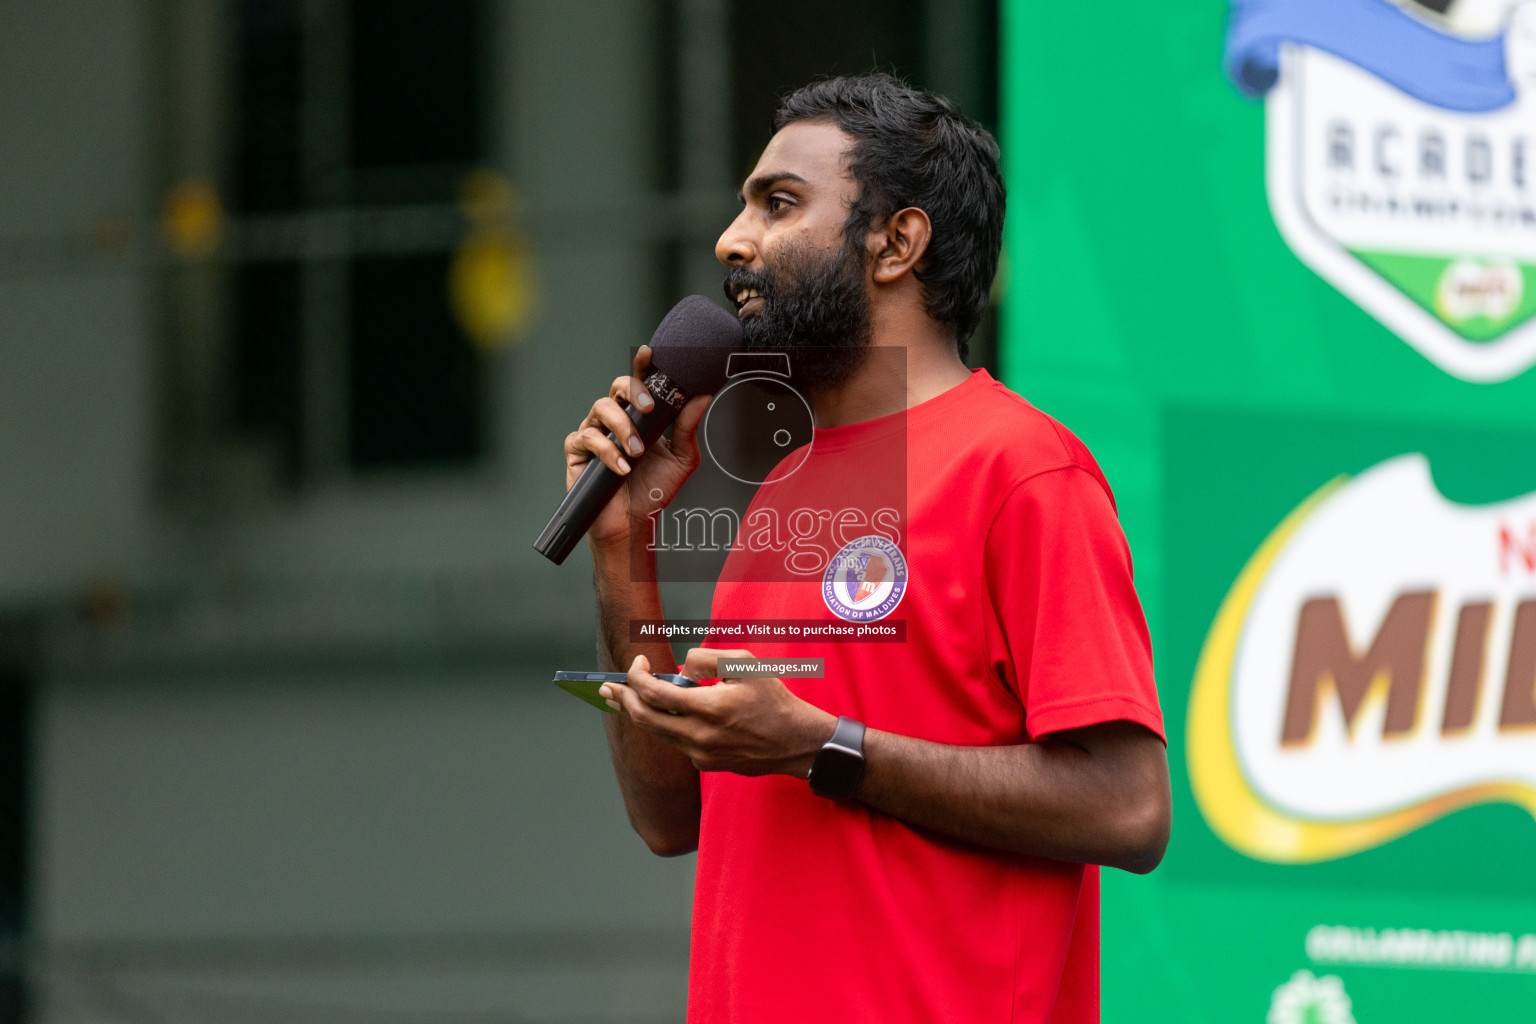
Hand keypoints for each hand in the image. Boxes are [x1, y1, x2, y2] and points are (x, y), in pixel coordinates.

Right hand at [562, 344, 710, 547]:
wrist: (634, 522)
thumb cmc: (655, 488)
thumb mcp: (681, 457)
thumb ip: (688, 426)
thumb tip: (703, 395)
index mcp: (641, 416)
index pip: (640, 382)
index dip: (643, 365)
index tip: (650, 354)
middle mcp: (616, 418)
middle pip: (617, 387)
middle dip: (633, 391)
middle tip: (649, 407)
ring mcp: (595, 432)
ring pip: (600, 408)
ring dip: (622, 427)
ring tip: (636, 451)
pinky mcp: (578, 451)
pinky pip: (586, 438)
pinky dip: (606, 451)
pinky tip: (621, 468)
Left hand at [599, 649, 836, 777]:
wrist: (796, 743)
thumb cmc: (774, 700)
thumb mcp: (746, 665)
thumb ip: (706, 659)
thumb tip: (678, 668)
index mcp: (710, 707)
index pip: (655, 693)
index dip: (637, 676)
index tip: (637, 662)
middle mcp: (700, 736)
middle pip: (645, 719)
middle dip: (622, 699)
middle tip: (607, 687)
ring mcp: (701, 755)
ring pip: (658, 733)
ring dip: (639, 714)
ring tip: (621, 699)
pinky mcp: (706, 765)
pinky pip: (678, 742)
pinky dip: (668, 726)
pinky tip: (665, 714)